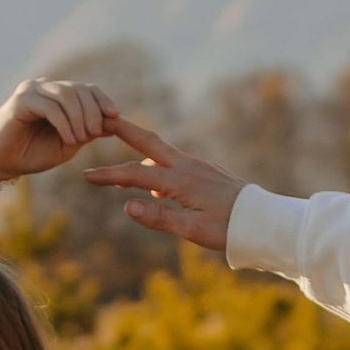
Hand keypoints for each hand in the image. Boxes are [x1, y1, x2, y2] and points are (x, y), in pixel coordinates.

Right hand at [0, 77, 123, 186]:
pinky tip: (69, 139)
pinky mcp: (21, 100)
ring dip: (79, 118)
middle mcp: (44, 87)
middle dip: (92, 112)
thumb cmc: (33, 153)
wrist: (1, 162)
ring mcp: (32, 90)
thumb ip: (88, 130)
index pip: (86, 89)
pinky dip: (64, 124)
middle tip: (95, 135)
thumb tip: (114, 122)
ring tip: (81, 139)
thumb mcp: (69, 142)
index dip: (102, 100)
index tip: (115, 116)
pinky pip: (50, 107)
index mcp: (57, 95)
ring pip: (66, 95)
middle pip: (79, 90)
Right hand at [89, 117, 244, 256]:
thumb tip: (126, 206)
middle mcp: (187, 166)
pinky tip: (158, 189)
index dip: (109, 175)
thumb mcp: (192, 230)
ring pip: (161, 153)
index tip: (86, 177)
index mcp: (180, 181)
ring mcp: (198, 166)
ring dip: (139, 154)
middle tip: (101, 119)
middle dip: (122, 130)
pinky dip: (159, 169)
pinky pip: (175, 164)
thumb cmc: (229, 230)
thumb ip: (159, 217)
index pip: (135, 175)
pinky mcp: (206, 171)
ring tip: (121, 172)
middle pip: (147, 142)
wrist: (264, 221)